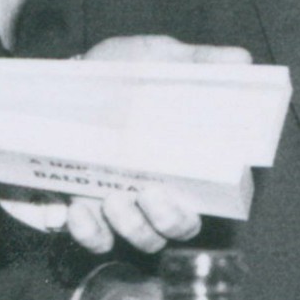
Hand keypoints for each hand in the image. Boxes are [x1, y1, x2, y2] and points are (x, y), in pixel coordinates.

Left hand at [0, 35, 245, 255]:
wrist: (57, 81)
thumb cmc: (115, 74)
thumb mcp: (156, 59)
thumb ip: (197, 62)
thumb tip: (242, 59)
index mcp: (177, 162)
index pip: (202, 203)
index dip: (201, 206)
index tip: (193, 190)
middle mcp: (150, 191)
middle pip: (173, 232)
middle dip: (167, 222)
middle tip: (151, 193)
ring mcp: (116, 203)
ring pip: (138, 240)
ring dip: (130, 226)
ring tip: (114, 196)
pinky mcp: (81, 208)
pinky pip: (92, 239)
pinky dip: (88, 231)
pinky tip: (78, 208)